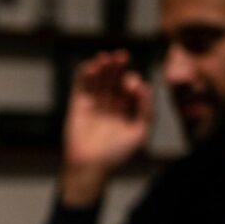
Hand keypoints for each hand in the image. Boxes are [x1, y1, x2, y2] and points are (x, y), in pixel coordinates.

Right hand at [61, 51, 152, 204]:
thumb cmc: (117, 155)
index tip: (132, 86)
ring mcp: (93, 103)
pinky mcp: (77, 105)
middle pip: (114, 78)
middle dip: (118, 66)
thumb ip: (147, 109)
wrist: (90, 167)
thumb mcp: (140, 133)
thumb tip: (144, 85)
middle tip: (121, 56)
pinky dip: (84, 73)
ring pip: (98, 78)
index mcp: (126, 110)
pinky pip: (80, 84)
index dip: (132, 81)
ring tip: (106, 57)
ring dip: (102, 65)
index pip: (131, 87)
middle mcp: (110, 104)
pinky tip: (92, 65)